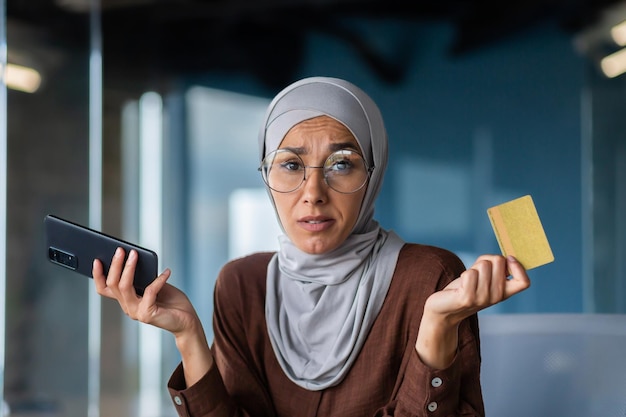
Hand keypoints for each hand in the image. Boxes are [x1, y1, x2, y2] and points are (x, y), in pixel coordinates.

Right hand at [93, 247, 212, 385]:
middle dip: (115, 265)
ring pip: (124, 287)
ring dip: (128, 268)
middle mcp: (128, 307)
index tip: (97, 260)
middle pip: (113, 284)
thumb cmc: (172, 301)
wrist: (187, 320)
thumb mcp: (155, 285)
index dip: (98, 275)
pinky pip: (150, 291)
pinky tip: (167, 272)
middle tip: (121, 250)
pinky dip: (158, 279)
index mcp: (127, 300)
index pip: (105, 289)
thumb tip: (134, 258)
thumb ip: (144, 278)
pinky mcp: (148, 314)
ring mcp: (136, 312)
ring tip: (135, 254)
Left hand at [425, 254, 529, 323]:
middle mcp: (496, 297)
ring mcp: (482, 299)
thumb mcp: (483, 276)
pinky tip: (461, 285)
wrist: (443, 309)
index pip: (524, 282)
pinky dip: (464, 274)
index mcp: (504, 292)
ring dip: (473, 267)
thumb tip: (503, 258)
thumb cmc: (464, 288)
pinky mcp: (467, 298)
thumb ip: (494, 266)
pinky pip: (470, 273)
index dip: (518, 267)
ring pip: (484, 265)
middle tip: (476, 272)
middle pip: (500, 262)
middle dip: (486, 260)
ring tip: (467, 280)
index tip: (507, 259)